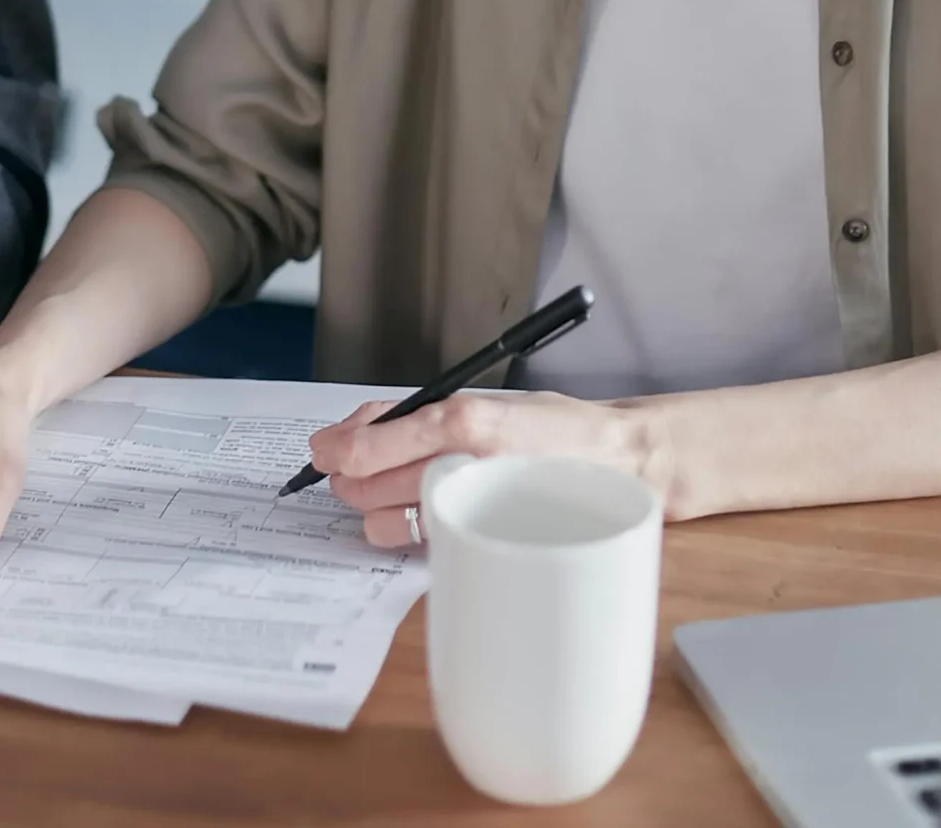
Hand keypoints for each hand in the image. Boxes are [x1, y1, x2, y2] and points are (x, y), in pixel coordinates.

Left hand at [307, 391, 670, 547]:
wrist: (617, 459)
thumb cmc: (550, 427)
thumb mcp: (484, 400)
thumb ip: (422, 414)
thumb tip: (359, 430)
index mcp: (462, 415)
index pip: (374, 439)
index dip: (336, 448)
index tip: (322, 451)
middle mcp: (465, 460)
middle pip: (370, 480)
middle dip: (347, 479)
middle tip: (342, 476)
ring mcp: (474, 501)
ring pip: (387, 517)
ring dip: (371, 511)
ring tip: (373, 500)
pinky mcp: (485, 533)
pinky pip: (423, 539)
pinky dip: (404, 530)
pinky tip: (407, 518)